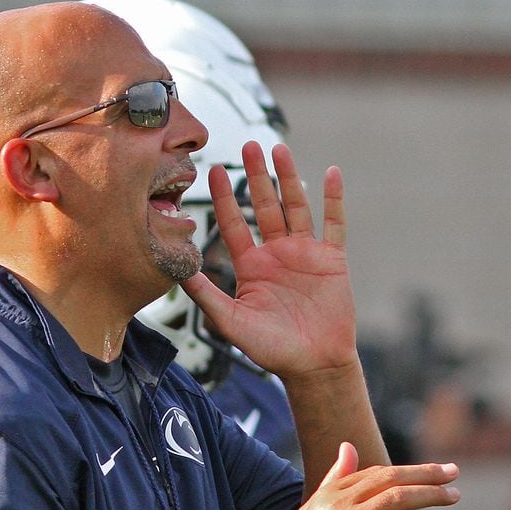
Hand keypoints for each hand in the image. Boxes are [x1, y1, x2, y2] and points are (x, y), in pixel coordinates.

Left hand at [182, 141, 355, 376]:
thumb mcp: (230, 321)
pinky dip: (333, 199)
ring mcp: (305, 253)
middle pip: (264, 206)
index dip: (225, 197)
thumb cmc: (269, 348)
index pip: (234, 223)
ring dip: (288, 178)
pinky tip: (330, 173)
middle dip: (256, 176)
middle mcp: (276, 253)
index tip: (214, 170)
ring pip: (295, 207)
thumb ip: (206, 295)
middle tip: (247, 145)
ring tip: (279, 149)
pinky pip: (334, 223)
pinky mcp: (332, 259)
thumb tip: (176, 271)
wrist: (312, 364)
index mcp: (250, 265)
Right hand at [255, 442, 457, 509]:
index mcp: (327, 495)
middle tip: (453, 472)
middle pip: (390, 478)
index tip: (429, 472)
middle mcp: (339, 504)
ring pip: (399, 498)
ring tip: (453, 496)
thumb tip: (347, 447)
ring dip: (431, 495)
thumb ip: (331, 480)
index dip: (405, 470)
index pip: (374, 473)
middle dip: (426, 473)